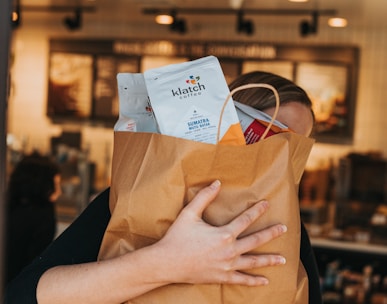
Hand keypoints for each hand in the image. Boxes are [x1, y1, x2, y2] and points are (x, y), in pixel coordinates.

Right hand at [154, 180, 286, 285]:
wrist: (167, 263)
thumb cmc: (177, 237)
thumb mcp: (189, 213)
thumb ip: (204, 197)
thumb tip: (217, 182)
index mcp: (224, 234)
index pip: (245, 219)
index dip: (257, 210)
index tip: (267, 204)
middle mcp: (229, 250)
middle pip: (256, 240)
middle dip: (271, 233)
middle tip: (284, 229)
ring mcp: (227, 265)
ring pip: (253, 262)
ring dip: (269, 260)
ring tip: (283, 259)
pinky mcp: (222, 277)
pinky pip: (242, 279)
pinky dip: (254, 280)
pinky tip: (265, 280)